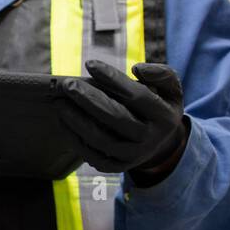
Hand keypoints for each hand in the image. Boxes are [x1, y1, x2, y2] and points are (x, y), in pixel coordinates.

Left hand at [59, 60, 188, 181]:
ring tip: (59, 102)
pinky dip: (75, 138)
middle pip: (116, 118)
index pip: (137, 96)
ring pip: (101, 139)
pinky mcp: (116, 166)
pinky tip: (62, 121)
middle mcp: (150, 139)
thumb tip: (138, 68)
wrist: (160, 143)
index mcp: (165, 117)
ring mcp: (133, 156)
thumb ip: (161, 74)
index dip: (113, 78)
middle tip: (67, 85)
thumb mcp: (170, 89)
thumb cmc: (158, 105)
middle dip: (89, 100)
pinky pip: (92, 154)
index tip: (90, 64)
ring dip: (77, 120)